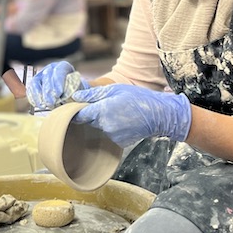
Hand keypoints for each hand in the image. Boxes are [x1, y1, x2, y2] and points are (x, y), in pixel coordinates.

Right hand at [26, 61, 88, 110]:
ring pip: (36, 82)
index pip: (60, 70)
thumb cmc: (77, 93)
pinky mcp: (34, 84)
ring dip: (39, 95)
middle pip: (47, 76)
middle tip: (51, 102)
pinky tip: (38, 104)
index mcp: (64, 67)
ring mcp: (41, 75)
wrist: (71, 96)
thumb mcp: (81, 91)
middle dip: (48, 90)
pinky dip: (33, 97)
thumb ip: (79, 91)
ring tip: (44, 106)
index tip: (59, 93)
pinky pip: (30, 89)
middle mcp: (51, 69)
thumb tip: (74, 96)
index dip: (58, 81)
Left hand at [71, 84, 191, 147]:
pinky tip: (122, 121)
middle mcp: (105, 126)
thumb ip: (93, 94)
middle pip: (89, 121)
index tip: (73, 107)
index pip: (79, 115)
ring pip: (99, 128)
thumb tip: (75, 97)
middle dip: (91, 114)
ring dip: (102, 121)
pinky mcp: (119, 142)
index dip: (75, 111)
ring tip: (115, 112)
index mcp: (102, 111)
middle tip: (100, 105)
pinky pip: (109, 134)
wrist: (159, 115)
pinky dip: (112, 128)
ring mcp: (112, 136)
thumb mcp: (115, 89)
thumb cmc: (138, 98)